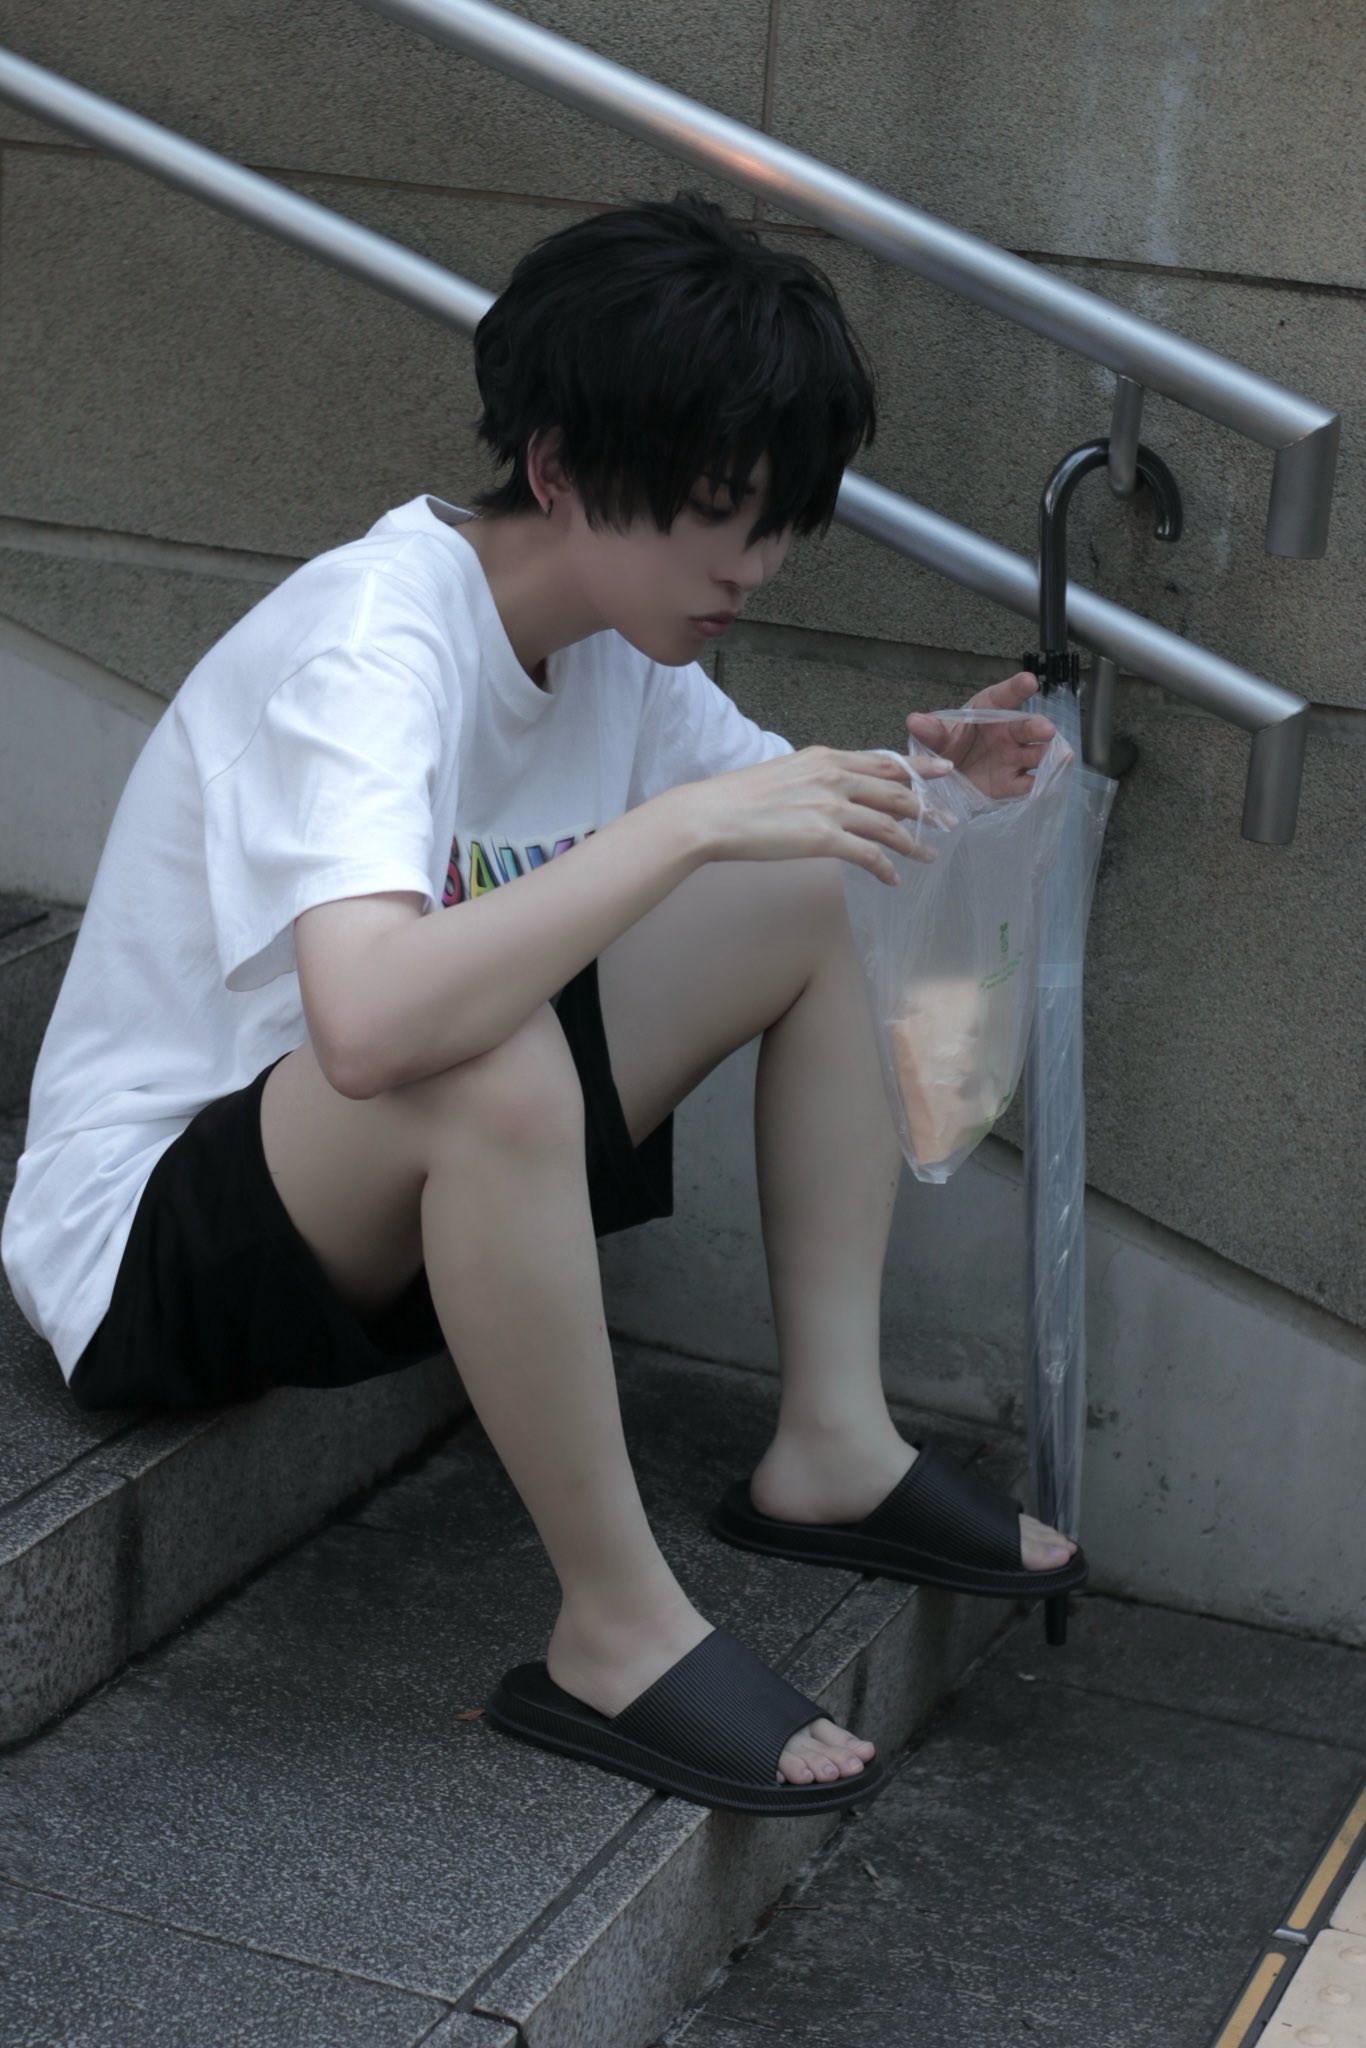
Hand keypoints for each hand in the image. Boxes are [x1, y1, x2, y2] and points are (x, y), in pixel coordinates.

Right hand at [669, 744, 953, 886]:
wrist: (713, 815)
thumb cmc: (738, 798)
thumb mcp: (784, 772)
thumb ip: (815, 777)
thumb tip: (830, 791)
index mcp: (826, 757)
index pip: (884, 761)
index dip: (918, 767)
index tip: (943, 770)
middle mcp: (835, 777)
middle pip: (896, 791)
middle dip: (927, 807)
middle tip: (949, 819)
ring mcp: (832, 807)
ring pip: (889, 825)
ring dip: (914, 842)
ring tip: (929, 854)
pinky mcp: (824, 838)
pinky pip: (869, 855)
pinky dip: (886, 868)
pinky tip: (893, 879)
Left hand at [906, 671, 1056, 798]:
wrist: (945, 780)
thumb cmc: (945, 748)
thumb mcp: (934, 738)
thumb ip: (930, 731)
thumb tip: (915, 721)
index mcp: (988, 711)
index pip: (1005, 696)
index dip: (1017, 688)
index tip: (1029, 681)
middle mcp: (1007, 732)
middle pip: (1026, 726)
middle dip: (1037, 727)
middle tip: (1047, 730)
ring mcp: (1013, 757)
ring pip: (1036, 753)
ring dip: (1050, 755)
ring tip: (1062, 756)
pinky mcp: (1012, 783)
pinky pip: (1029, 783)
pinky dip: (1040, 784)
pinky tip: (1048, 784)